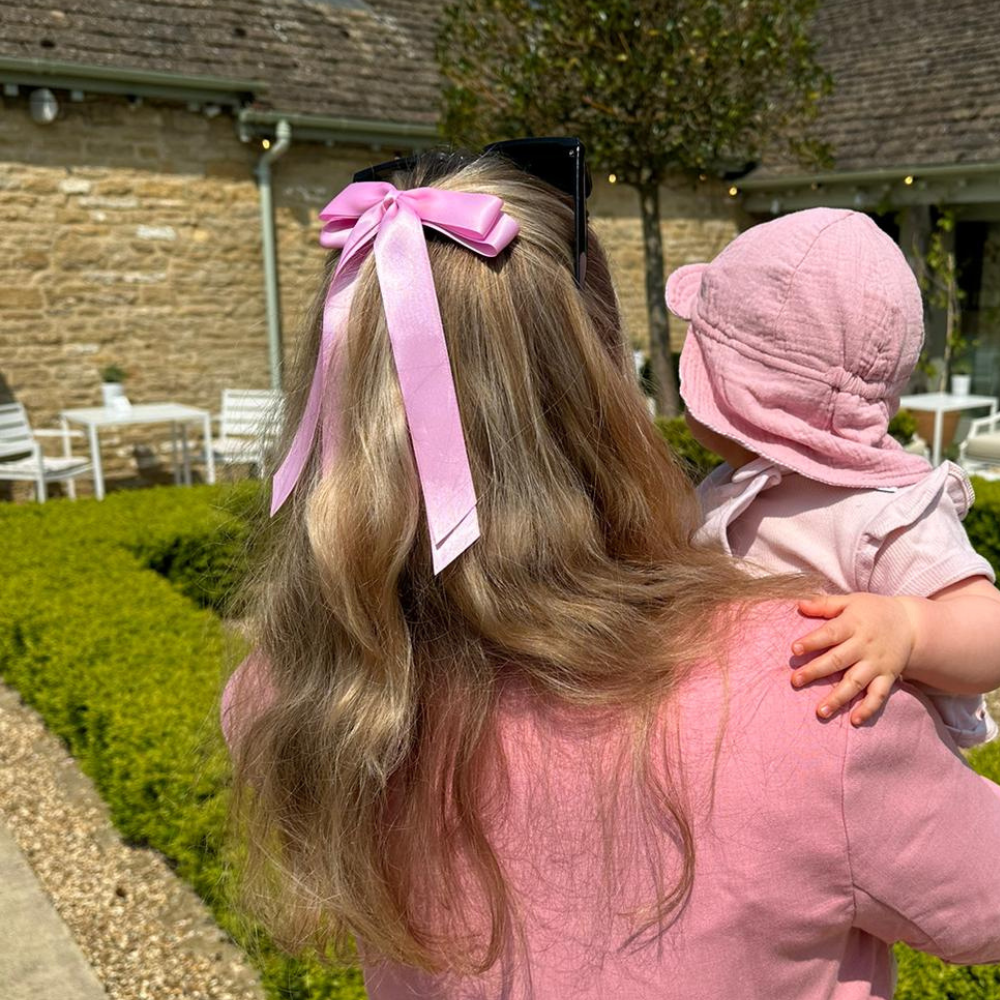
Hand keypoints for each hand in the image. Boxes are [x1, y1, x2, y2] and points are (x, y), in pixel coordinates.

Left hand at [791, 594, 917, 725]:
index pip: (830, 634)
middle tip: (795, 681)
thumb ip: (825, 604)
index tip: (794, 649)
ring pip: (855, 682)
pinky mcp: (887, 677)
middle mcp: (864, 646)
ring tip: (820, 711)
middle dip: (816, 671)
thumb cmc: (874, 611)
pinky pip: (878, 695)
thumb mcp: (851, 601)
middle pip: (838, 660)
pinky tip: (854, 720)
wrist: (911, 624)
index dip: (812, 641)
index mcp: (853, 625)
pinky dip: (868, 708)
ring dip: (838, 697)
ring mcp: (876, 664)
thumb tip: (799, 605)